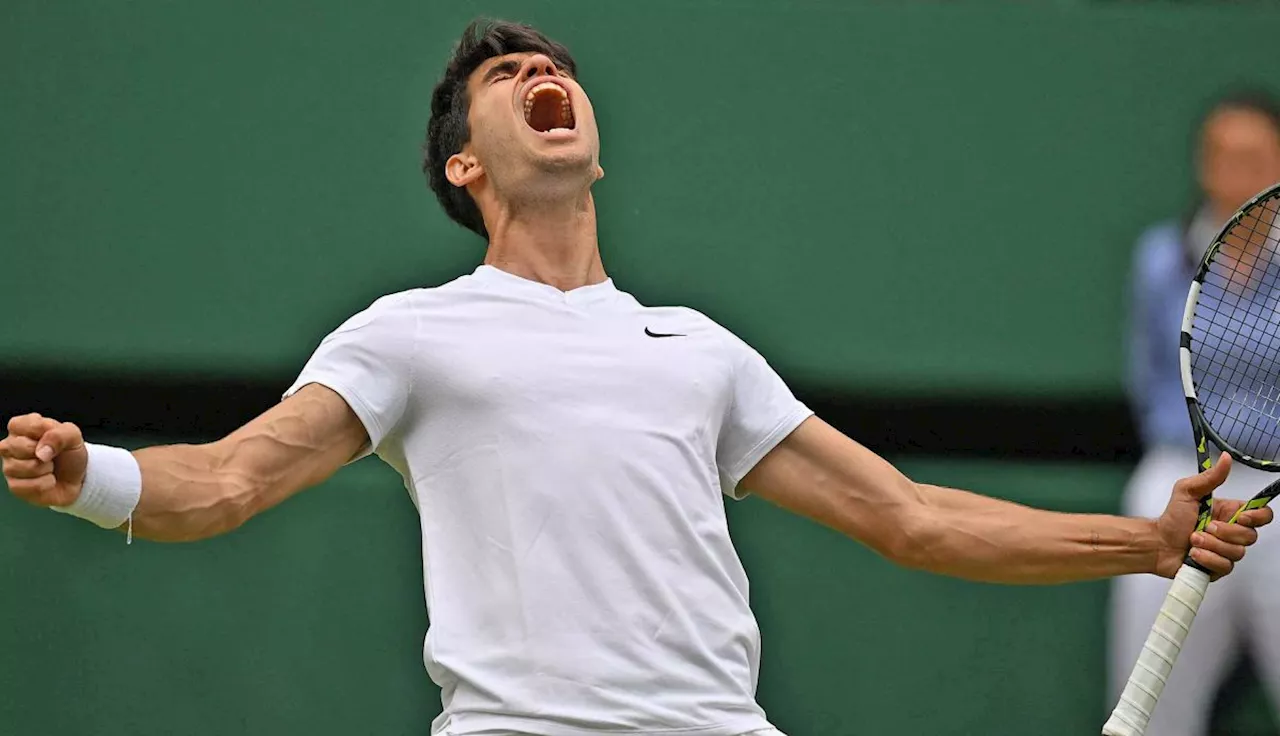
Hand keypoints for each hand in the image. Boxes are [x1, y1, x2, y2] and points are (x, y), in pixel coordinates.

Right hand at [1, 413, 88, 507]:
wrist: (76, 479)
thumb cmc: (69, 453)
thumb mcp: (73, 436)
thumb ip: (59, 434)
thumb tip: (41, 451)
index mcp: (20, 427)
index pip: (19, 425)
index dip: (42, 432)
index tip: (54, 437)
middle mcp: (9, 446)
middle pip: (19, 446)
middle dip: (45, 452)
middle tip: (52, 455)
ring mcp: (9, 466)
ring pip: (26, 467)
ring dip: (47, 469)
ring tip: (50, 467)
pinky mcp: (14, 486)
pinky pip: (30, 485)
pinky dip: (46, 483)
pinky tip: (47, 480)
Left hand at [1154, 452, 1274, 579]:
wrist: (1156, 542)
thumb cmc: (1171, 517)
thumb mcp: (1187, 491)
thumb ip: (1210, 478)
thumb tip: (1226, 458)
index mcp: (1230, 513)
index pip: (1262, 515)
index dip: (1258, 517)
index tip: (1241, 516)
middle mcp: (1232, 533)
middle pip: (1251, 537)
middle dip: (1225, 533)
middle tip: (1205, 527)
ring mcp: (1226, 551)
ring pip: (1237, 553)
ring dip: (1211, 545)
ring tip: (1193, 540)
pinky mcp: (1218, 568)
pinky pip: (1225, 567)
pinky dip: (1207, 559)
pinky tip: (1194, 554)